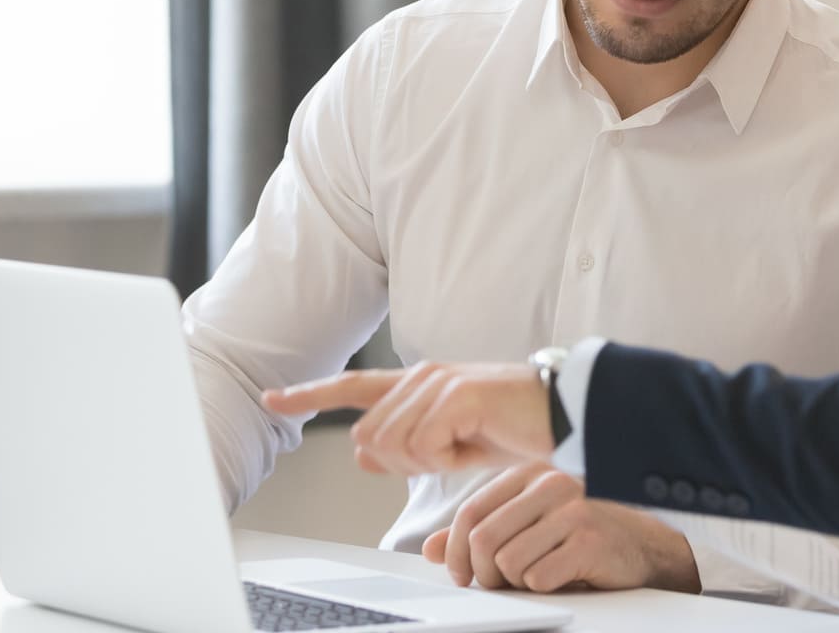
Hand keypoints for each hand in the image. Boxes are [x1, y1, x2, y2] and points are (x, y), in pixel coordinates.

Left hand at [263, 361, 552, 473]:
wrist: (565, 416)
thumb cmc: (516, 429)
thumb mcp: (453, 446)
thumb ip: (406, 446)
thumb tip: (363, 455)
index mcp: (419, 383)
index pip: (353, 386)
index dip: (309, 394)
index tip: (273, 397)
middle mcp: (422, 376)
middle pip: (369, 438)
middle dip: (403, 463)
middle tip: (451, 454)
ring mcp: (438, 383)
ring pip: (391, 446)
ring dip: (428, 463)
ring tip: (467, 447)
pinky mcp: (456, 396)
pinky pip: (424, 448)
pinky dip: (448, 461)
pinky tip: (475, 445)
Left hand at [421, 461, 700, 593]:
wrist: (644, 549)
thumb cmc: (582, 537)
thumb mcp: (527, 528)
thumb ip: (481, 532)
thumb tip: (433, 549)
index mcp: (531, 474)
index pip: (471, 513)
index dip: (457, 553)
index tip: (463, 576)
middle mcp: (551, 483)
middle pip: (483, 540)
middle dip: (484, 574)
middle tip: (500, 584)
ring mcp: (573, 508)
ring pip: (507, 562)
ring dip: (516, 583)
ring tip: (538, 576)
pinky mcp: (589, 538)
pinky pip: (538, 578)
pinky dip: (543, 587)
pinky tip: (562, 577)